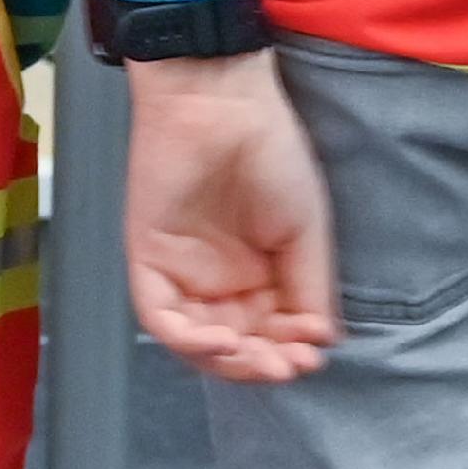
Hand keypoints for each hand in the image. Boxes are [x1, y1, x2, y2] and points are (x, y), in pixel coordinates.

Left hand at [122, 49, 338, 383]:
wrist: (222, 103)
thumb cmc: (270, 153)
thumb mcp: (306, 231)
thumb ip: (309, 288)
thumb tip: (320, 341)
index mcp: (258, 273)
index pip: (269, 334)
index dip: (288, 353)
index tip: (312, 355)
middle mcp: (218, 278)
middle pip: (234, 346)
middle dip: (261, 365)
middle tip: (289, 366)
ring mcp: (181, 270)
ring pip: (197, 341)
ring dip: (229, 362)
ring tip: (263, 362)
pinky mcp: (147, 258)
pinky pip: (160, 316)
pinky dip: (188, 340)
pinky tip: (223, 342)